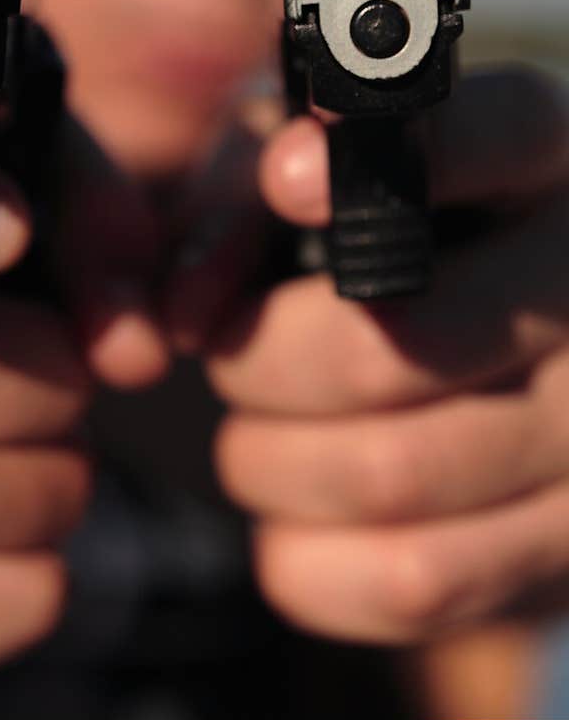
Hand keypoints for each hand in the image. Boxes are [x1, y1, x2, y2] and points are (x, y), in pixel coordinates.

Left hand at [205, 66, 568, 642]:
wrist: (478, 358)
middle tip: (235, 352)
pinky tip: (302, 512)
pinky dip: (310, 559)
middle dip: (260, 362)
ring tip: (261, 429)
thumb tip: (187, 318)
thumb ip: (233, 208)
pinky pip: (410, 586)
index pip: (495, 133)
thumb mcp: (295, 175)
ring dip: (270, 463)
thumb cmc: (356, 239)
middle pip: (389, 349)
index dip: (372, 165)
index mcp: (541, 160)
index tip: (287, 179)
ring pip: (389, 480)